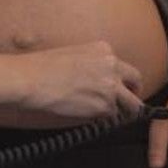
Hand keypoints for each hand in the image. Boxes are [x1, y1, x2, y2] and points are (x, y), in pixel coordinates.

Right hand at [21, 41, 144, 119]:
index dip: (122, 80)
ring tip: (104, 114)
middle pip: (136, 81)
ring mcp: (111, 86)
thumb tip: (98, 81)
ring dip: (120, 110)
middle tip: (128, 104)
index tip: (119, 87)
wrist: (31, 79)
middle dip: (134, 93)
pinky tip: (86, 114)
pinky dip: (102, 118)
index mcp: (104, 49)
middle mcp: (112, 65)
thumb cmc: (43, 67)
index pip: (123, 66)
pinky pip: (111, 116)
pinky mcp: (104, 106)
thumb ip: (93, 64)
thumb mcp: (73, 54)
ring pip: (129, 104)